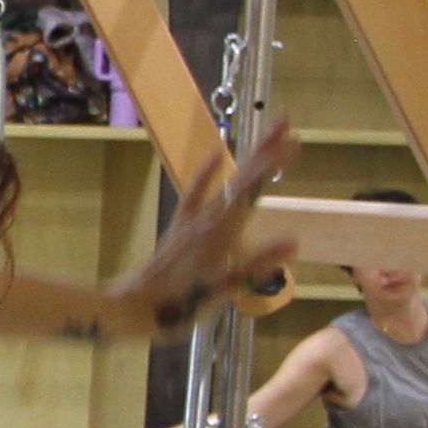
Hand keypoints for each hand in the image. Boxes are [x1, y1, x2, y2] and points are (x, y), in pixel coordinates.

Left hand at [117, 122, 300, 336]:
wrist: (133, 305)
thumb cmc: (180, 304)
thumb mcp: (223, 289)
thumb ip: (257, 264)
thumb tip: (293, 242)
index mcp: (221, 232)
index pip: (252, 190)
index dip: (273, 165)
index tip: (294, 141)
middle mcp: (208, 219)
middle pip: (241, 177)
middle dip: (265, 149)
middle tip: (286, 121)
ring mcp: (193, 221)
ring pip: (225, 182)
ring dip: (247, 157)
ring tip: (266, 136)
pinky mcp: (181, 226)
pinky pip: (196, 193)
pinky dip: (206, 172)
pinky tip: (216, 153)